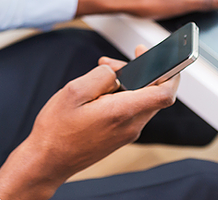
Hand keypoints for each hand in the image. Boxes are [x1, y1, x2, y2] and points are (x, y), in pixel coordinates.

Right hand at [0, 46, 177, 199]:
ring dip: (128, 82)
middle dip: (139, 71)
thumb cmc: (57, 128)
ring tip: (102, 73)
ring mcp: (126, 133)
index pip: (163, 93)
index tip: (162, 56)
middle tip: (110, 63)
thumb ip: (100, 77)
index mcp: (121, 112)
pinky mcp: (119, 136)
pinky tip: (100, 90)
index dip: (169, 71)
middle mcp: (130, 125)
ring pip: (140, 100)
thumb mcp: (74, 91)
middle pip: (152, 93)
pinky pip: (130, 109)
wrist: (48, 160)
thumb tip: (116, 72)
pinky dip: (122, 94)